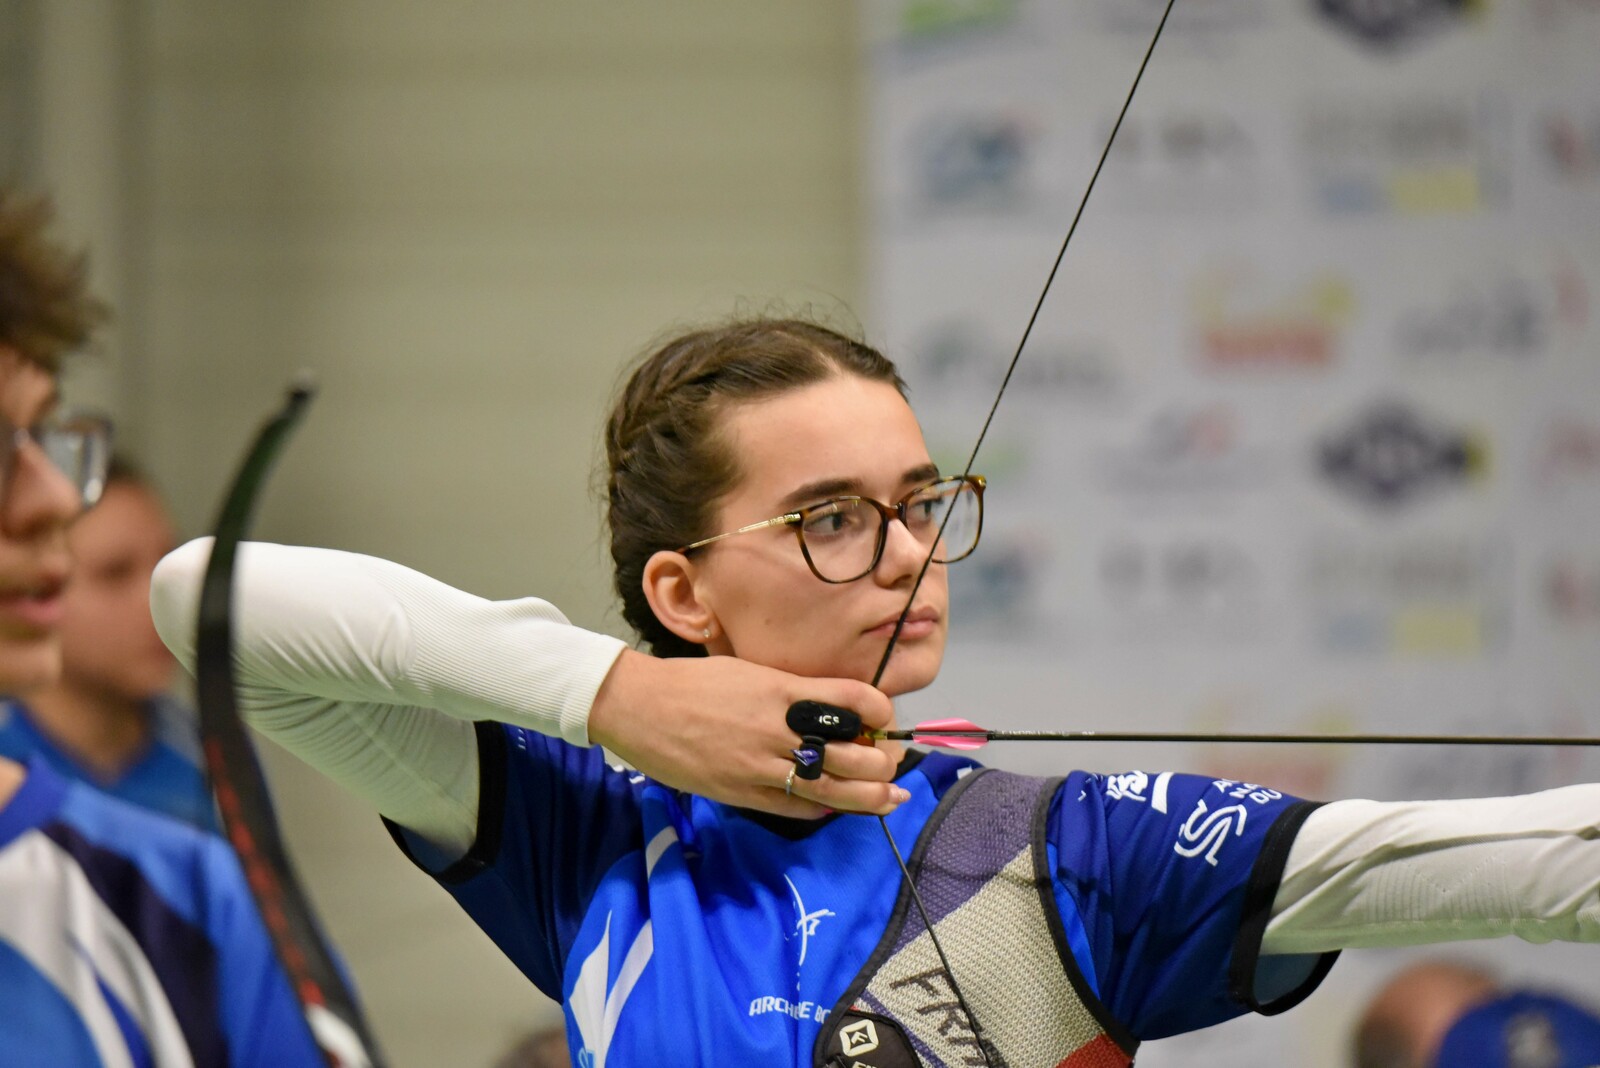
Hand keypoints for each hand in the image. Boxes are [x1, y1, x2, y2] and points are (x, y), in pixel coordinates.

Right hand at [587, 649, 907, 817]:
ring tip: (889, 797)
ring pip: (832, 788)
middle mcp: (777, 728)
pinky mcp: (740, 793)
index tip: (882, 718)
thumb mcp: (751, 671)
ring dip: (869, 796)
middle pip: (852, 753)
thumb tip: (835, 709)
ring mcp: (759, 765)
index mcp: (782, 689)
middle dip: (882, 762)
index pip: (853, 699)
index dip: (879, 711)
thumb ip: (794, 691)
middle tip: (890, 762)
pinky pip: (794, 807)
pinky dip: (821, 808)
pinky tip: (836, 806)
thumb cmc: (694, 682)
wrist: (638, 707)